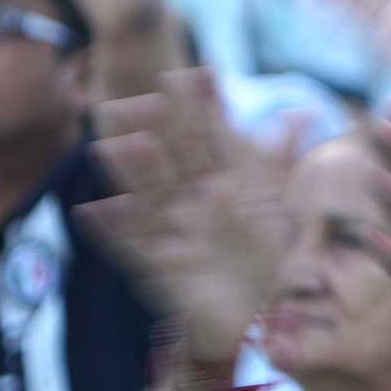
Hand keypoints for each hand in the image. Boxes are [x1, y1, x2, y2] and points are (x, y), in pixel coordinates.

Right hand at [84, 69, 296, 364]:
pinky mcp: (158, 265)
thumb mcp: (278, 211)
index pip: (209, 139)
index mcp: (217, 184)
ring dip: (129, 174)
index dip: (207, 109)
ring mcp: (171, 230)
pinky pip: (129, 246)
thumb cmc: (263, 261)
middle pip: (171, 159)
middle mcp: (189, 202)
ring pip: (147, 195)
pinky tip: (88, 211)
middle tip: (145, 97)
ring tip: (108, 147)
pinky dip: (110, 230)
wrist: (247, 317)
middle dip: (158, 131)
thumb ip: (283, 164)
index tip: (201, 73)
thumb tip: (302, 115)